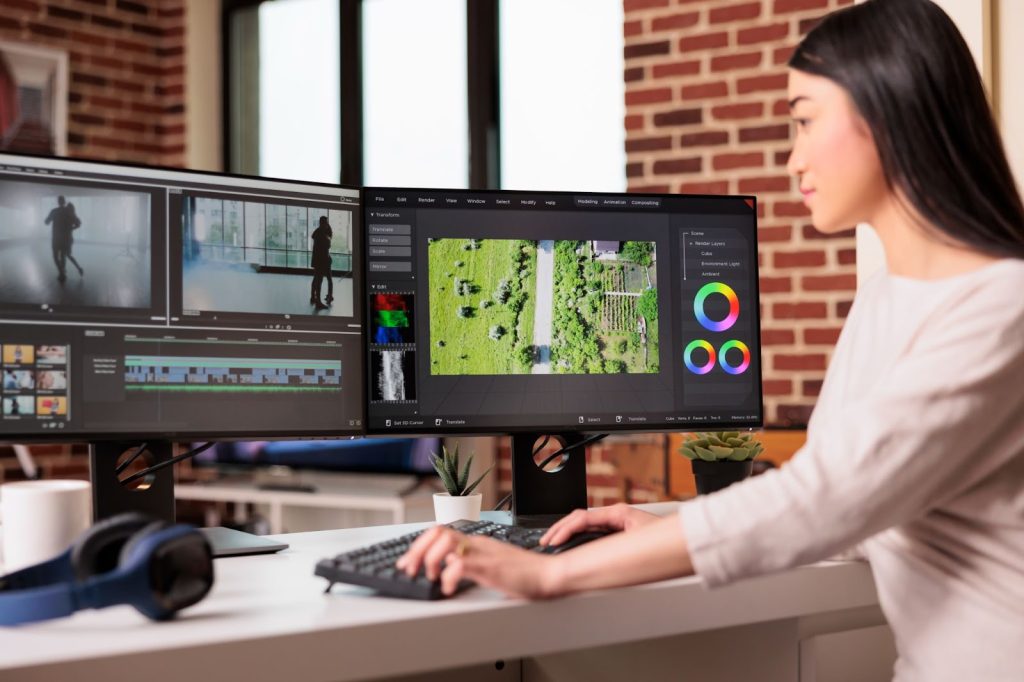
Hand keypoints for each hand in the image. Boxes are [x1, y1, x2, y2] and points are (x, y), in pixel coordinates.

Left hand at [395, 526, 560, 598]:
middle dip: (416, 550)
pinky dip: (448, 576)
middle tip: (409, 569)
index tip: (408, 562)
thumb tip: (448, 567)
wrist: (549, 575)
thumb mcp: (490, 566)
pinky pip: (462, 564)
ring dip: (430, 559)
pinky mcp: (491, 567)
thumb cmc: (524, 574)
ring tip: (430, 576)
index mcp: (476, 542)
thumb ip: (470, 563)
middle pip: (437, 532)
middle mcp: (477, 543)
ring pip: (446, 542)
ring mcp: (484, 553)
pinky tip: (447, 587)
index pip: (439, 532)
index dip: (418, 545)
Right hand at [539, 503, 658, 546]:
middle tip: (546, 542)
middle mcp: (615, 515)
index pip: (583, 518)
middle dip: (560, 529)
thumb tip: (592, 554)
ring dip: (566, 532)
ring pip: (583, 523)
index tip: (554, 540)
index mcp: (617, 513)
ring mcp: (614, 521)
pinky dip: (576, 536)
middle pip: (578, 518)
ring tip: (552, 543)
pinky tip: (569, 544)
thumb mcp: (636, 542)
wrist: (683, 538)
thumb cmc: (665, 540)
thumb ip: (614, 546)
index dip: (565, 529)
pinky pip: (591, 530)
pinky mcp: (616, 529)